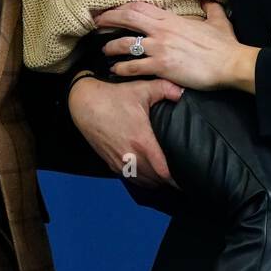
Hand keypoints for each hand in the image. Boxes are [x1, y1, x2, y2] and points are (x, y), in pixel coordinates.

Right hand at [68, 75, 182, 188]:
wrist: (84, 103)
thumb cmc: (113, 96)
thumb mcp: (141, 89)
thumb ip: (166, 89)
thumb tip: (183, 92)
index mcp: (141, 141)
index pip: (163, 171)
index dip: (176, 177)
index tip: (185, 176)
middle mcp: (130, 155)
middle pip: (155, 180)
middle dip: (168, 180)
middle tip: (180, 176)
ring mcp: (119, 161)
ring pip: (142, 181)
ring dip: (155, 181)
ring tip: (166, 177)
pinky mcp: (110, 162)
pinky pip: (129, 178)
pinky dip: (141, 179)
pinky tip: (147, 174)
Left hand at [93, 0, 258, 92]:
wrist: (231, 63)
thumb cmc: (224, 45)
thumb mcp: (217, 20)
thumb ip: (210, 8)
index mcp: (172, 19)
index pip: (141, 7)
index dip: (123, 7)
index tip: (112, 9)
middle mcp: (162, 31)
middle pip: (128, 18)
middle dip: (109, 19)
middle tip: (96, 23)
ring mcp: (160, 48)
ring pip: (125, 44)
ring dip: (111, 47)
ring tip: (104, 51)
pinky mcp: (161, 66)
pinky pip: (134, 67)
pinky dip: (122, 69)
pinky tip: (116, 71)